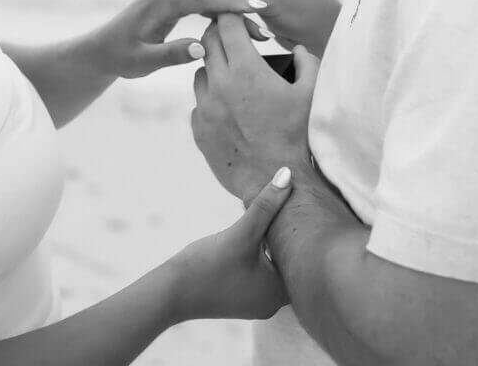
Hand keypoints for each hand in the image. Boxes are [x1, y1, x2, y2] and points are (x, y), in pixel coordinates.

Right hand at [171, 168, 292, 321]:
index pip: (304, 256)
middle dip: (288, 234)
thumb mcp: (241, 232)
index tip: (305, 203)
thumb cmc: (208, 265)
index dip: (305, 228)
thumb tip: (287, 175)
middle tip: (293, 203)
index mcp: (280, 291)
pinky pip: (260, 272)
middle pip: (289, 261)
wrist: (171, 293)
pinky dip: (260, 254)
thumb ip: (265, 204)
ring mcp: (256, 302)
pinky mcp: (240, 297)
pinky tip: (253, 235)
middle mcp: (273, 302)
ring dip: (273, 243)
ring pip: (274, 266)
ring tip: (274, 215)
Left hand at [191, 14, 318, 202]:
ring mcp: (205, 107)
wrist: (277, 181)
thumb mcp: (310, 94)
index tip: (239, 16)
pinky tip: (229, 108)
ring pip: (200, 71)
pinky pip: (198, 102)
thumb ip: (307, 62)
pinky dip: (210, 99)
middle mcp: (220, 84)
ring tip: (235, 77)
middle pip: (208, 41)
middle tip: (235, 39)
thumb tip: (297, 48)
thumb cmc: (299, 137)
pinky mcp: (198, 128)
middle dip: (220, 34)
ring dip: (214, 67)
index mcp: (246, 70)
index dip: (232, 14)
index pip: (227, 24)